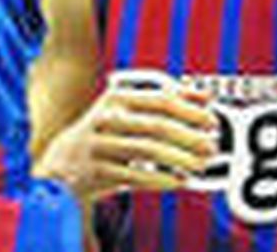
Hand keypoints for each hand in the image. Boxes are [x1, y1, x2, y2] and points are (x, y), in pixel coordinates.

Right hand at [40, 78, 216, 203]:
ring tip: (200, 166)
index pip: (160, 99)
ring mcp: (101, 144)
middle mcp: (107, 117)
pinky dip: (161, 179)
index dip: (190, 109)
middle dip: (189, 137)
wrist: (65, 162)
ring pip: (148, 150)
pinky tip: (178, 180)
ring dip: (179, 159)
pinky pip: (136, 176)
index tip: (212, 119)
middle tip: (211, 146)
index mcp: (117, 97)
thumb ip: (162, 101)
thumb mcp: (126, 110)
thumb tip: (203, 97)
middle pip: (157, 125)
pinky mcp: (99, 170)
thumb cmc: (106, 134)